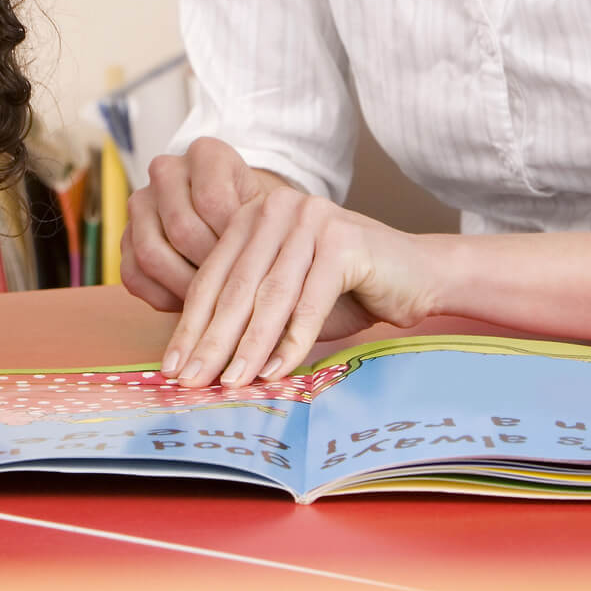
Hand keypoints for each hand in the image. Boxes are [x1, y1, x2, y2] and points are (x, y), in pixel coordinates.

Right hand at [121, 137, 272, 312]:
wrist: (232, 215)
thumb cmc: (255, 215)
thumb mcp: (267, 210)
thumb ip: (264, 227)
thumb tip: (259, 266)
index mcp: (206, 153)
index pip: (212, 199)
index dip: (232, 239)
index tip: (251, 259)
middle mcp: (166, 170)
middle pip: (181, 228)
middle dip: (210, 265)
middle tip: (234, 287)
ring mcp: (140, 203)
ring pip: (151, 253)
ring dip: (184, 284)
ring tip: (213, 298)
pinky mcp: (124, 238)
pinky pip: (133, 275)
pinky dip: (162, 296)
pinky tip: (190, 301)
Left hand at [159, 187, 441, 388]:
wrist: (417, 274)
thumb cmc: (345, 291)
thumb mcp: (284, 299)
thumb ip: (244, 315)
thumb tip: (196, 363)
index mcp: (251, 216)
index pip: (211, 277)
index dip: (190, 325)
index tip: (174, 368)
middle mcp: (276, 208)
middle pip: (236, 286)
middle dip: (211, 340)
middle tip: (192, 382)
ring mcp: (311, 219)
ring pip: (270, 295)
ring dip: (248, 346)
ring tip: (230, 383)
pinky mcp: (344, 240)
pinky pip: (310, 301)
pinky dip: (292, 341)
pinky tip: (276, 372)